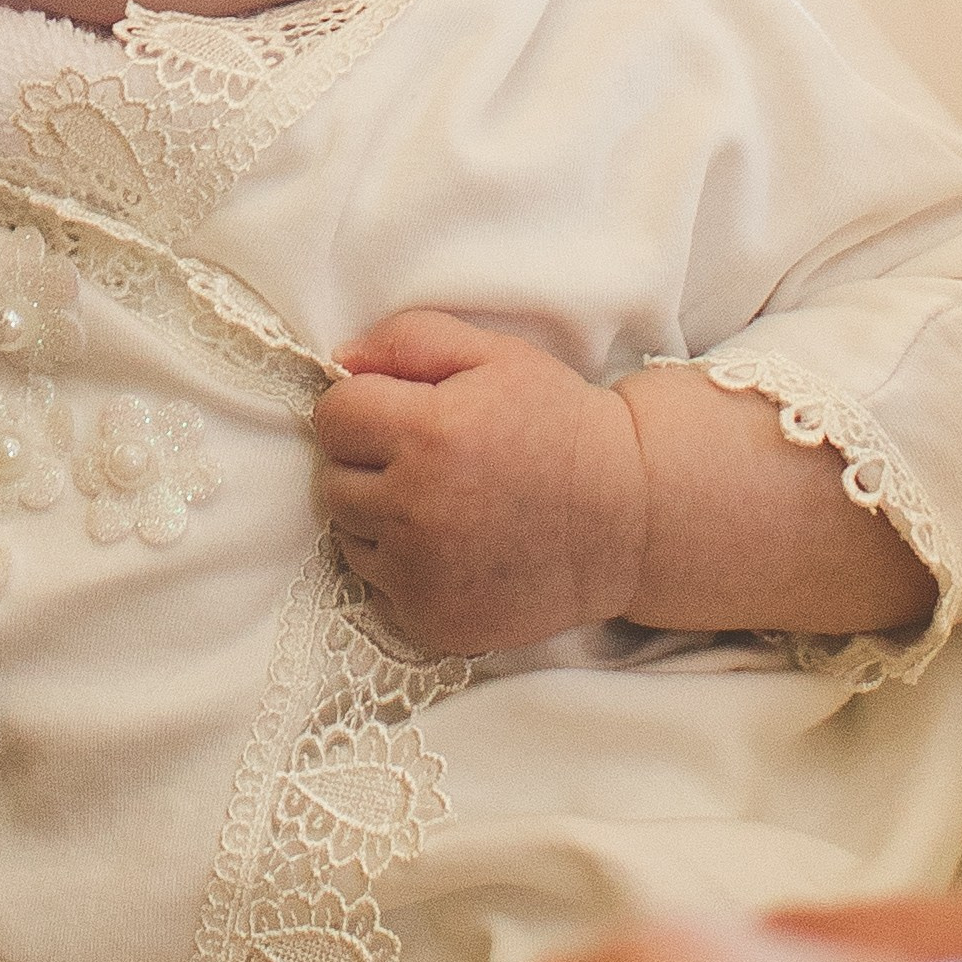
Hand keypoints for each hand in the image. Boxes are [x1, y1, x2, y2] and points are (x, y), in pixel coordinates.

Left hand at [316, 311, 645, 652]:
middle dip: (370, 465)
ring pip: (349, 534)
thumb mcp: (496, 356)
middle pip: (334, 479)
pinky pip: (378, 585)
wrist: (628, 519)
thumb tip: (339, 361)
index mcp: (429, 431)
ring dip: (380, 518)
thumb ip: (409, 341)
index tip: (403, 417)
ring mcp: (423, 571)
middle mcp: (418, 506)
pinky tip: (455, 550)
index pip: (333, 417)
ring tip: (446, 506)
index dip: (363, 411)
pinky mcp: (432, 620)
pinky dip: (404, 567)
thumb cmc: (558, 427)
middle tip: (432, 464)